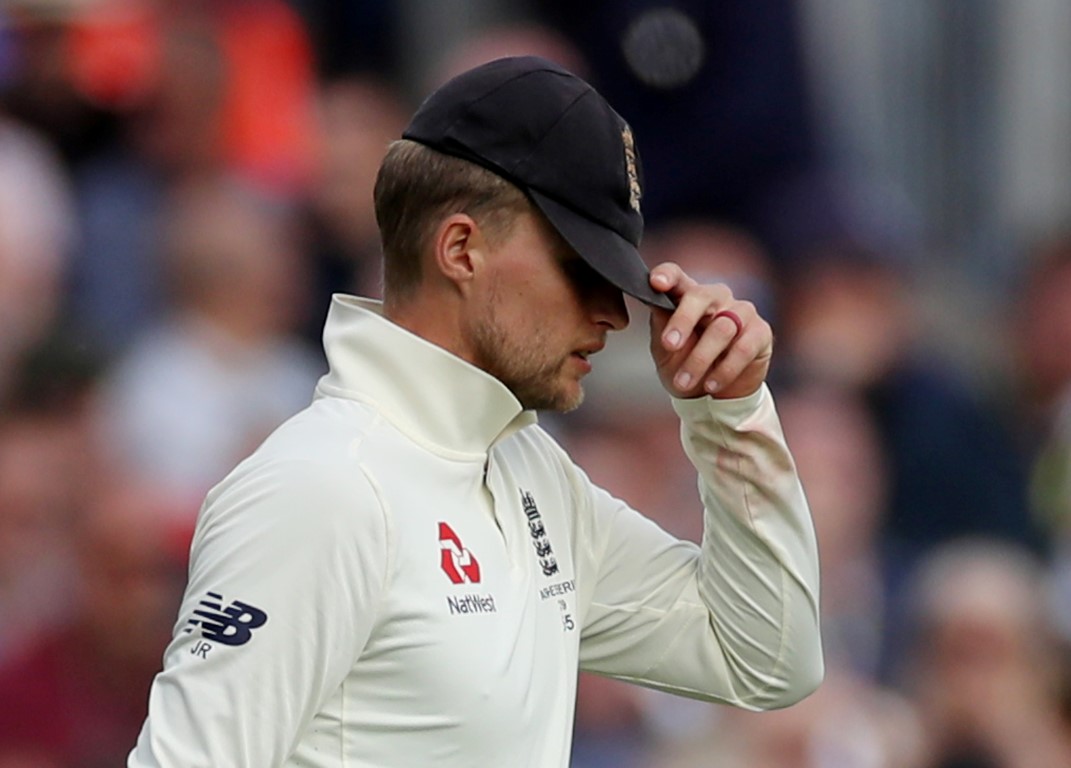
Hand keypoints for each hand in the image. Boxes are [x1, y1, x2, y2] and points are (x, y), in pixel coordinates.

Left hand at [648, 262, 772, 398]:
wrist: (712, 397)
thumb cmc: (684, 365)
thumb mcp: (665, 350)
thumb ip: (661, 325)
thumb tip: (654, 303)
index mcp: (687, 296)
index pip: (677, 276)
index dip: (667, 275)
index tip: (655, 282)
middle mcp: (716, 298)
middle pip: (701, 296)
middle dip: (683, 320)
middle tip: (670, 344)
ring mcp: (741, 312)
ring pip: (721, 328)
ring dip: (700, 359)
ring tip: (684, 381)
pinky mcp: (761, 332)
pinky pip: (743, 348)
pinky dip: (724, 370)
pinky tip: (711, 384)